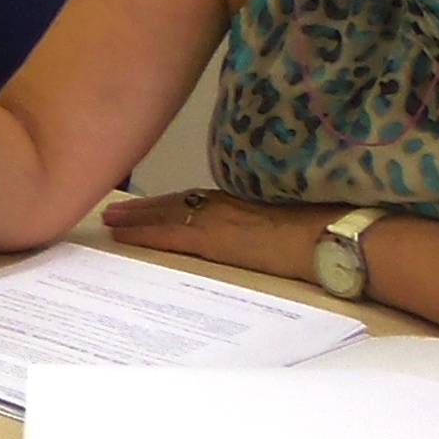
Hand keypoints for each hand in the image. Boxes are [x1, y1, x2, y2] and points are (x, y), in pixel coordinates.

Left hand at [101, 189, 338, 283]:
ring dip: (134, 218)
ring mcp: (217, 219)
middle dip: (142, 208)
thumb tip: (254, 236)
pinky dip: (142, 233)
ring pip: (165, 216)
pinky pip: (168, 235)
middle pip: (173, 203)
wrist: (330, 239)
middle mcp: (224, 204)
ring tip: (108, 220)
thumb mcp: (285, 220)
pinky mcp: (214, 239)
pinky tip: (122, 235)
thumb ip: (260, 223)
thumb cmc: (321, 233)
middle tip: (112, 210)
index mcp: (241, 199)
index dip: (166, 202)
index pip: (194, 199)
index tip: (144, 205)